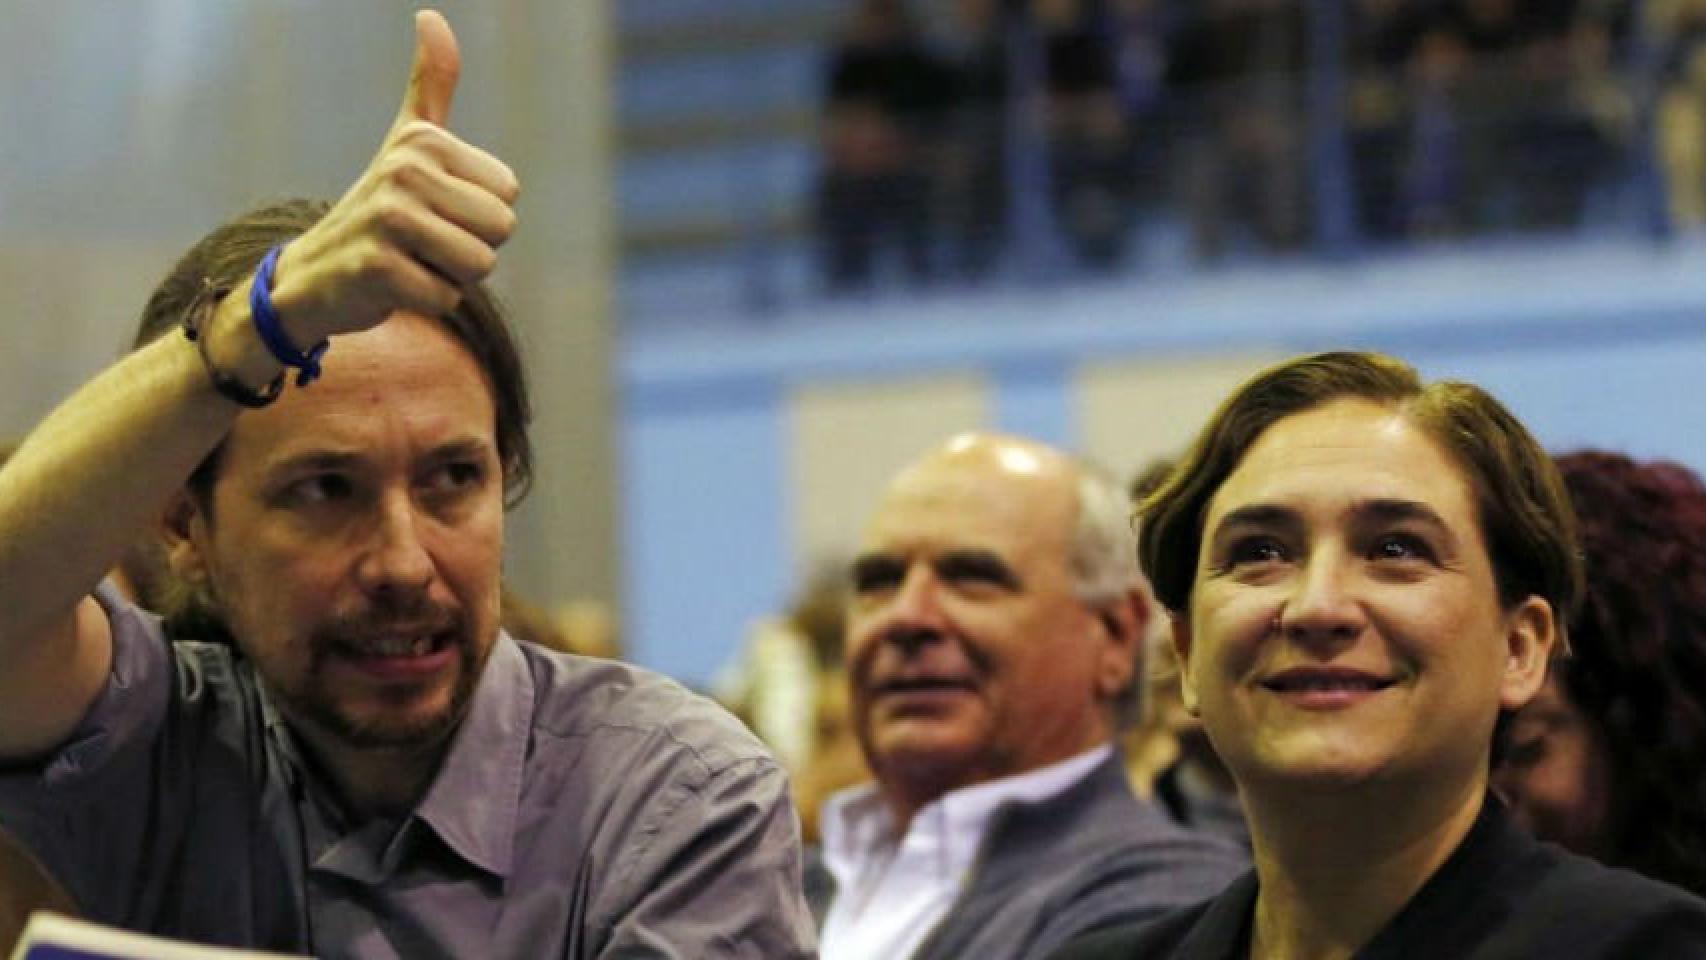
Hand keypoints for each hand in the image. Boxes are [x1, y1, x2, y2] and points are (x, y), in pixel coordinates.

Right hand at [267, 10, 519, 343]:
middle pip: (500, 230)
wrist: (315, 275)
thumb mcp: (407, 144)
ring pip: (479, 266)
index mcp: (423, 142)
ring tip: (411, 261)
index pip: (509, 195)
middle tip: (424, 241)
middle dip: (470, 248)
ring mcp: (388, 220)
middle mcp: (404, 172)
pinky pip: (448, 298)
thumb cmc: (379, 208)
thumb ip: (431, 85)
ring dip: (450, 276)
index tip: (436, 211)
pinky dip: (428, 301)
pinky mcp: (379, 270)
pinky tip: (395, 285)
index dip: (480, 215)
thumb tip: (431, 15)